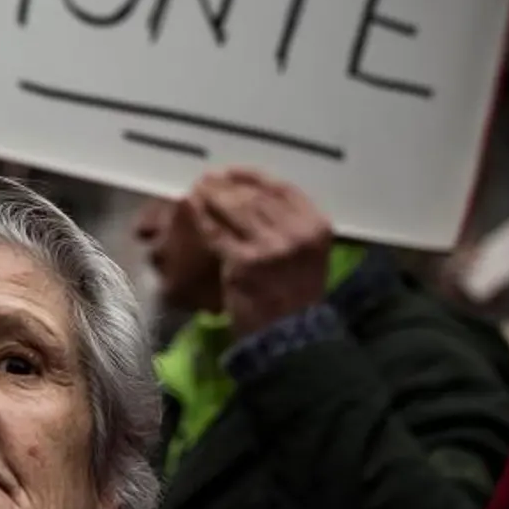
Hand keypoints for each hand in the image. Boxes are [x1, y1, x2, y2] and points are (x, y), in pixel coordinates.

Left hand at [187, 168, 334, 337]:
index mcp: (317, 226)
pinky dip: (202, 219)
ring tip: (196, 190)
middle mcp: (297, 232)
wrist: (289, 336)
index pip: (281, 188)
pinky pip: (218, 232)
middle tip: (206, 180)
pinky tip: (191, 210)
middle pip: (255, 197)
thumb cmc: (294, 295)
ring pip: (235, 210)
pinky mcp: (245, 262)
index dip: (252, 177)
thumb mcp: (306, 254)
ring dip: (211, 197)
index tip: (231, 172)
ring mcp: (271, 247)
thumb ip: (287, 225)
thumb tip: (248, 195)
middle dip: (226, 185)